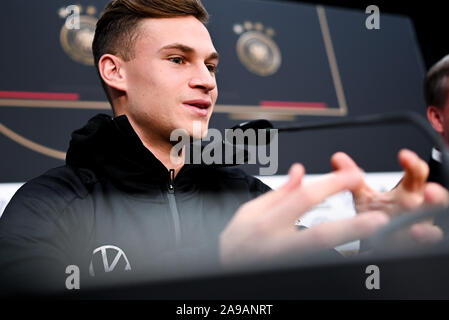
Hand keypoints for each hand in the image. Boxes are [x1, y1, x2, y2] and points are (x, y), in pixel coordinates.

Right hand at [219, 162, 388, 266]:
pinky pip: (318, 264)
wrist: (224, 266)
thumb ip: (281, 192)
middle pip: (319, 235)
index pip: (304, 197)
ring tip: (373, 235)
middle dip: (350, 227)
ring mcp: (287, 263)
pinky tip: (356, 254)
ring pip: (321, 257)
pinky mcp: (294, 273)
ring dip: (349, 247)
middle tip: (378, 219)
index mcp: (267, 221)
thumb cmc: (237, 239)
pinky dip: (337, 259)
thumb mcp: (251, 210)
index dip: (332, 185)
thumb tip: (300, 171)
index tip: (353, 175)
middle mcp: (279, 244)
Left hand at [331, 149, 445, 246]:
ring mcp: (420, 222)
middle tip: (429, 190)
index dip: (412, 163)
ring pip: (434, 216)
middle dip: (435, 193)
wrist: (377, 240)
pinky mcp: (418, 239)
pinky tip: (415, 232)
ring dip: (431, 215)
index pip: (415, 173)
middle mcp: (418, 205)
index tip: (404, 155)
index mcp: (407, 190)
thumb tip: (338, 158)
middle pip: (434, 196)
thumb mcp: (364, 195)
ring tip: (422, 210)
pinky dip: (424, 235)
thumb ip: (352, 178)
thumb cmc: (377, 216)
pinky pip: (428, 237)